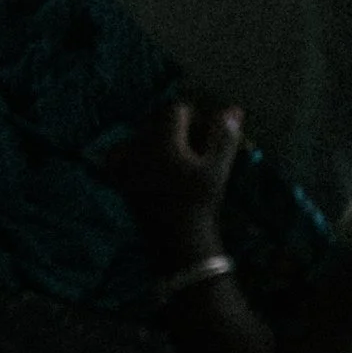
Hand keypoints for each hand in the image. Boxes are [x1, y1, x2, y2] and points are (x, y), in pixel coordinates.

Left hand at [118, 97, 243, 263]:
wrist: (179, 243)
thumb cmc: (201, 205)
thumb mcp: (217, 170)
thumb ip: (223, 138)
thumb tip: (233, 109)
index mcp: (163, 141)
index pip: (177, 109)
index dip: (195, 117)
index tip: (208, 134)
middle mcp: (139, 147)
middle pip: (156, 119)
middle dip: (176, 126)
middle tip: (195, 146)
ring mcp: (126, 163)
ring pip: (139, 134)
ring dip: (156, 137)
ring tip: (176, 156)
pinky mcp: (120, 180)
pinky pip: (117, 155)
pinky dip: (128, 153)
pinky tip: (145, 164)